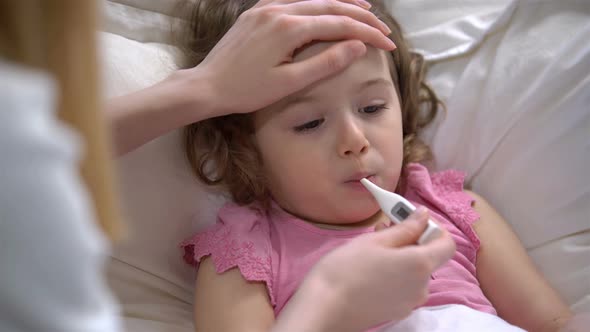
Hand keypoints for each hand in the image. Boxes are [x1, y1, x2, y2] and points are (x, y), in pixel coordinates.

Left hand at [182, 0, 395, 117]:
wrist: (207, 86)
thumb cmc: (246, 90)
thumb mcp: (289, 82)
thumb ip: (326, 62)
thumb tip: (358, 45)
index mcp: (288, 27)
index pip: (340, 24)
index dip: (368, 33)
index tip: (388, 44)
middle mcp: (278, 9)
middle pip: (330, 5)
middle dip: (361, 16)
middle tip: (383, 28)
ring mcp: (266, 8)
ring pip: (313, 0)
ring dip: (341, 5)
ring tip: (365, 10)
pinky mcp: (257, 12)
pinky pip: (294, 1)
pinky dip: (317, 5)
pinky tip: (326, 9)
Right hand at [275, 207, 455, 331]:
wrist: (324, 308)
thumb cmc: (346, 270)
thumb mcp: (374, 240)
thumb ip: (404, 228)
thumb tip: (423, 216)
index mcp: (421, 265)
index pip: (447, 244)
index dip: (433, 229)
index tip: (412, 220)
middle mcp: (422, 286)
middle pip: (430, 258)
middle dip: (413, 240)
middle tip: (386, 227)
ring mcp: (410, 302)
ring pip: (415, 272)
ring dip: (401, 256)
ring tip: (373, 247)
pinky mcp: (396, 311)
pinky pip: (404, 286)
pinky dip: (395, 273)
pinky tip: (371, 267)